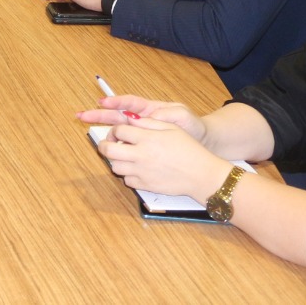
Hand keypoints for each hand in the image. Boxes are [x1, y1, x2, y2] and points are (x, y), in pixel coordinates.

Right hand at [78, 95, 206, 141]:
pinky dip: (116, 147)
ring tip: (88, 127)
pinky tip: (107, 150)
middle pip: (117, 117)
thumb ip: (167, 113)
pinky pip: (126, 146)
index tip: (102, 102)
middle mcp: (143, 121)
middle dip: (99, 115)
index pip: (129, 103)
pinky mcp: (143, 148)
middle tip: (81, 115)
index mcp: (150, 110)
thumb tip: (150, 115)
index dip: (115, 102)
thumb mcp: (183, 117)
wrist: (202, 144)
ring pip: (118, 131)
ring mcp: (142, 135)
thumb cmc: (193, 127)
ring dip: (103, 129)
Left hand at [94, 117, 235, 200]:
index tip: (119, 131)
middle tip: (109, 143)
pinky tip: (136, 169)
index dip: (115, 129)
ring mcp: (141, 173)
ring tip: (125, 156)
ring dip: (116, 160)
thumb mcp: (172, 128)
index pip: (118, 131)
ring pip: (115, 167)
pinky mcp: (145, 186)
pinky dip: (128, 174)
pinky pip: (127, 181)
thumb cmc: (189, 149)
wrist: (201, 174)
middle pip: (108, 150)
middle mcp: (140, 156)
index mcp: (147, 139)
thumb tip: (130, 119)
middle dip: (104, 145)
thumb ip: (149, 122)